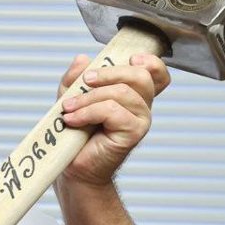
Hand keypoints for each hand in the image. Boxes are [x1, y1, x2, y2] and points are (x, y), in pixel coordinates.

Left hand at [55, 53, 169, 185]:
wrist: (73, 166)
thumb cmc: (75, 133)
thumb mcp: (71, 97)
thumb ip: (75, 78)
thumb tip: (83, 59)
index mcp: (133, 95)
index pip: (156, 73)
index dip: (150, 61)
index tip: (130, 58)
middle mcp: (142, 106)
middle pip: (140, 75)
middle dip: (109, 73)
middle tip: (85, 81)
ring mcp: (141, 119)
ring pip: (122, 92)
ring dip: (89, 97)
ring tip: (69, 108)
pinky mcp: (134, 132)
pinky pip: (113, 110)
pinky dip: (88, 112)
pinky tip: (73, 120)